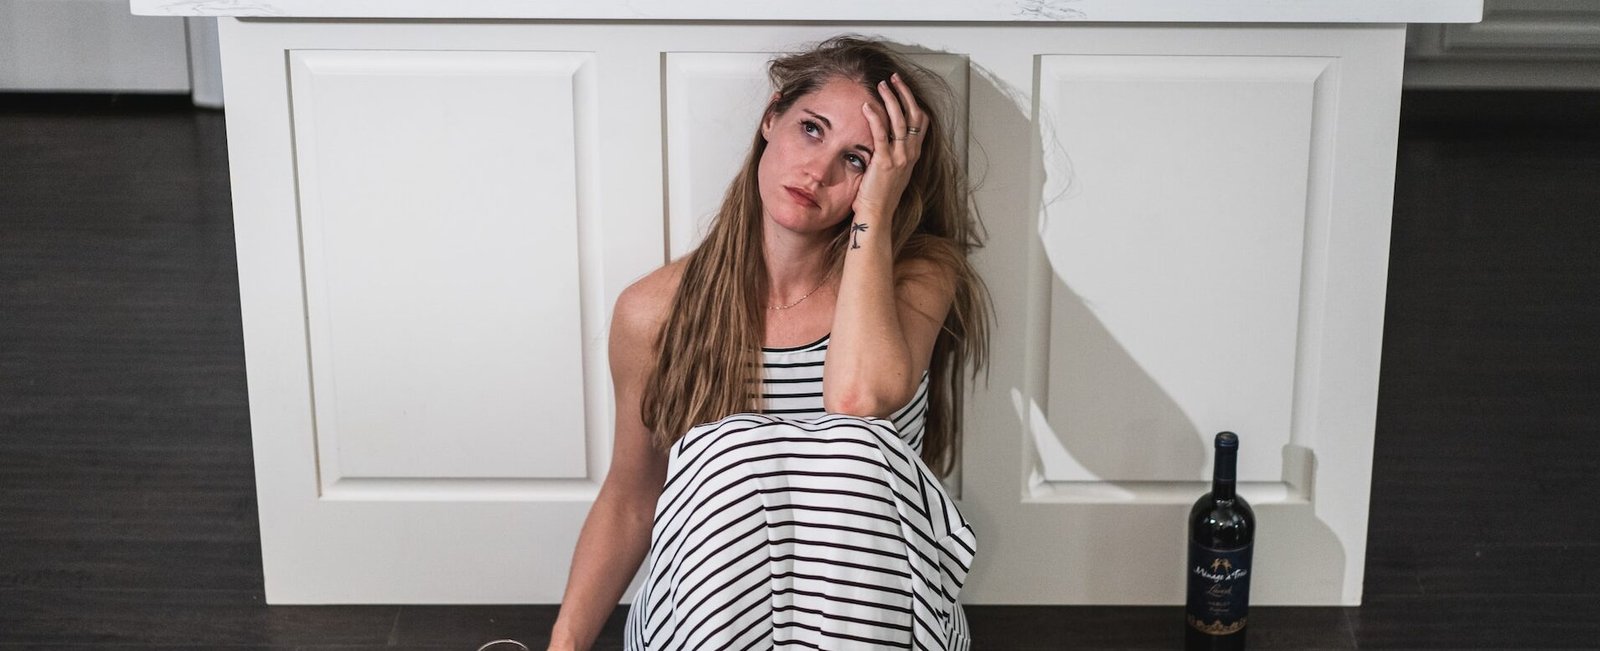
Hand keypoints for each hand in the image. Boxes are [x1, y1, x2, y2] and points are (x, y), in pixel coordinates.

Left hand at [853, 73, 927, 222]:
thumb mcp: (891, 171)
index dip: (913, 102)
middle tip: (893, 78)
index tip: (902, 88)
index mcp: (913, 155)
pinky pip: (881, 134)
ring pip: (900, 121)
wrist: (877, 216)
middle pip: (913, 115)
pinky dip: (875, 117)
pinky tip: (867, 105)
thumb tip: (882, 139)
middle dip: (904, 93)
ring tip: (881, 85)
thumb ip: (891, 154)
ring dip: (891, 99)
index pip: (920, 122)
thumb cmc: (879, 196)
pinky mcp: (884, 162)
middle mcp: (910, 154)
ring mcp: (899, 158)